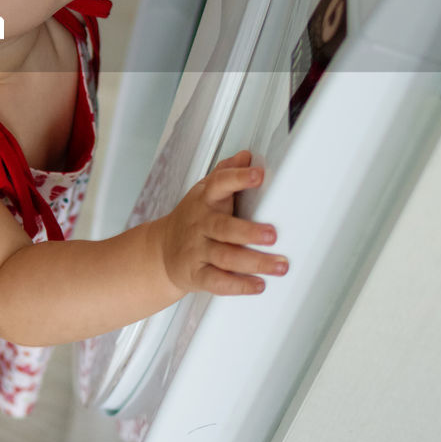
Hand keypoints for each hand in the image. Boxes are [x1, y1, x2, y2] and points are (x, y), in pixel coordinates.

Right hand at [153, 150, 285, 296]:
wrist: (162, 251)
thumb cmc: (191, 220)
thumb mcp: (204, 192)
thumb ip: (226, 173)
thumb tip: (246, 155)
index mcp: (205, 200)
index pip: (220, 184)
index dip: (238, 178)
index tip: (258, 174)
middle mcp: (201, 225)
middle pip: (223, 228)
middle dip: (248, 232)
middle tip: (272, 234)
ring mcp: (198, 250)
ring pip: (225, 258)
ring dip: (254, 262)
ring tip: (278, 265)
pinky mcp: (197, 274)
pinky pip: (218, 282)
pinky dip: (239, 285)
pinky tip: (258, 284)